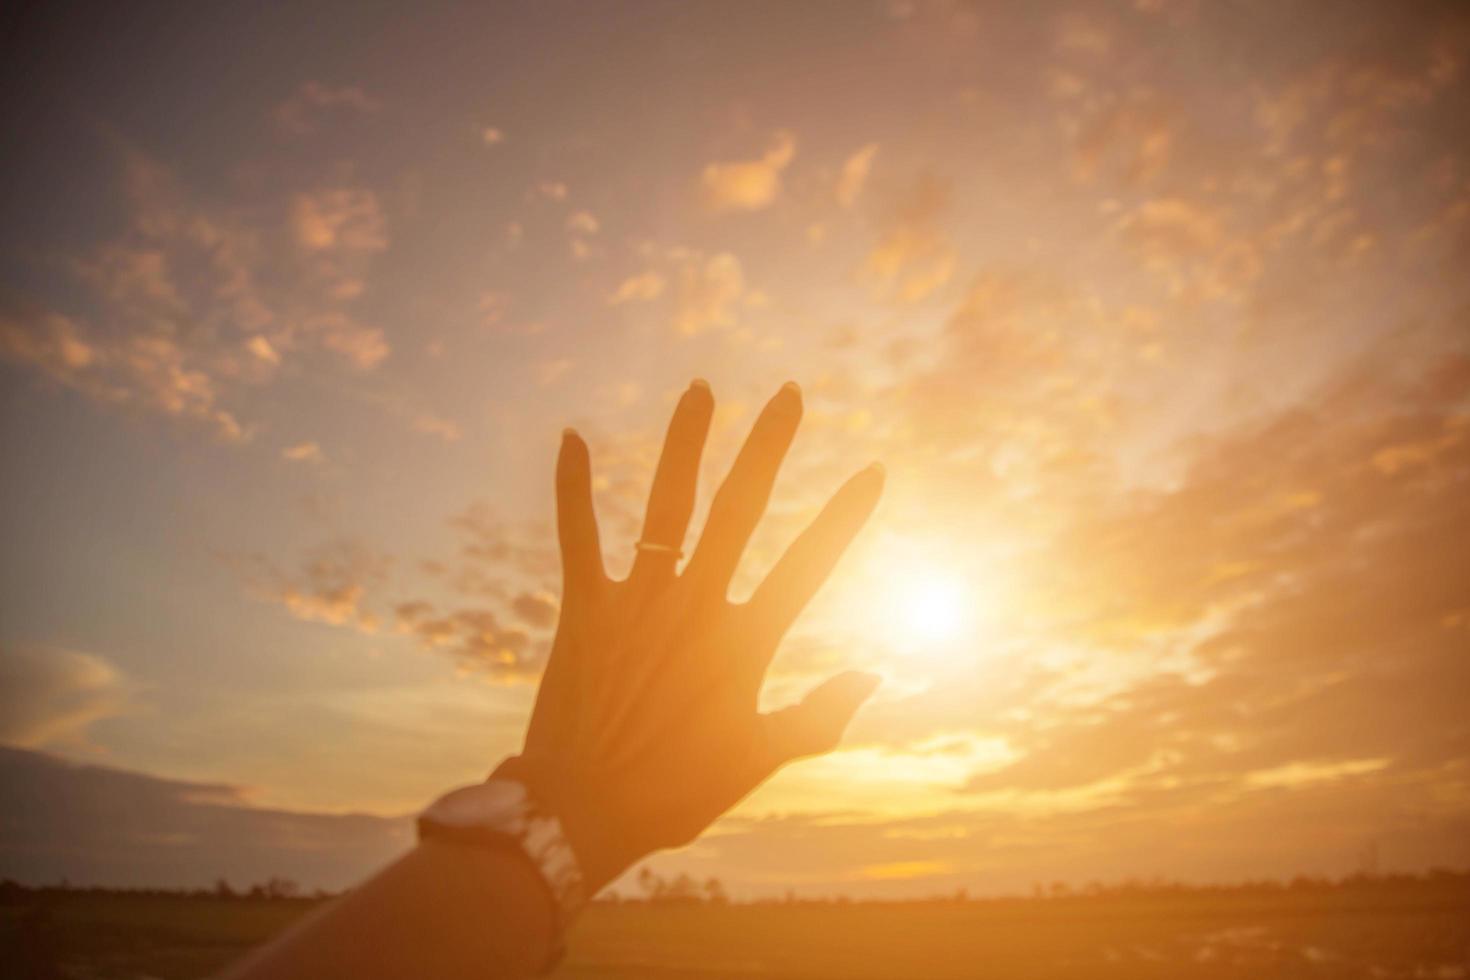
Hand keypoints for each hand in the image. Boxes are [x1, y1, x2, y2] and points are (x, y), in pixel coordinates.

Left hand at [514, 379, 884, 892]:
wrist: (578, 815)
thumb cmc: (674, 792)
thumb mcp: (758, 761)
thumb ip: (819, 717)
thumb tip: (875, 676)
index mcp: (744, 643)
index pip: (809, 565)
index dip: (844, 517)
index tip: (874, 470)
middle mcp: (694, 607)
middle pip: (740, 510)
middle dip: (768, 447)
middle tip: (789, 392)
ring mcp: (636, 603)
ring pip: (666, 505)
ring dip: (684, 443)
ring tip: (700, 388)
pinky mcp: (583, 611)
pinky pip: (578, 537)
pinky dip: (574, 488)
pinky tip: (571, 436)